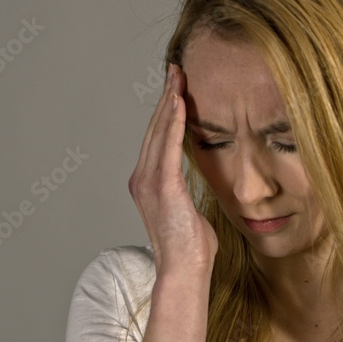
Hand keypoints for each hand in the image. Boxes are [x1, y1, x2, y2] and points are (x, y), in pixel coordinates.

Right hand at [128, 64, 217, 278]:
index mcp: (147, 183)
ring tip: (177, 77)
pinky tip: (179, 102)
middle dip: (165, 97)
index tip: (175, 87)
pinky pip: (168, 147)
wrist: (185, 271)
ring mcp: (149, 183)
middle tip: (175, 70)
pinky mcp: (163, 187)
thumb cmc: (191, 247)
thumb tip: (201, 184)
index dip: (165, 111)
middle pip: (154, 129)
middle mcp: (142, 179)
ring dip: (169, 102)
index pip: (157, 139)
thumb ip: (187, 192)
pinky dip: (173, 122)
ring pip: (159, 133)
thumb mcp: (189, 210)